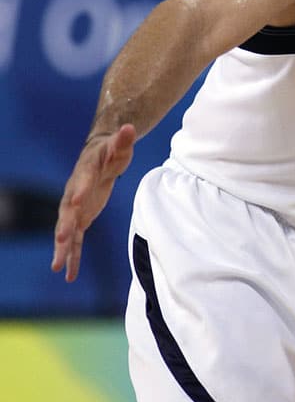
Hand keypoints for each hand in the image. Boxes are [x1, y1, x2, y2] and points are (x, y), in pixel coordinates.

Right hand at [52, 124, 135, 281]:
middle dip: (64, 225)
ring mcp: (75, 208)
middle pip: (67, 211)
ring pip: (67, 230)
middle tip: (60, 239)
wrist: (99, 157)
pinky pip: (76, 240)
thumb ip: (123, 139)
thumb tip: (130, 127)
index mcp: (84, 173)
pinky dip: (73, 256)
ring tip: (57, 266)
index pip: (82, 181)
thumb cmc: (111, 151)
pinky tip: (68, 274)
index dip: (80, 191)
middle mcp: (74, 193)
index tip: (76, 201)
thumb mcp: (120, 146)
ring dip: (63, 248)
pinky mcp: (81, 218)